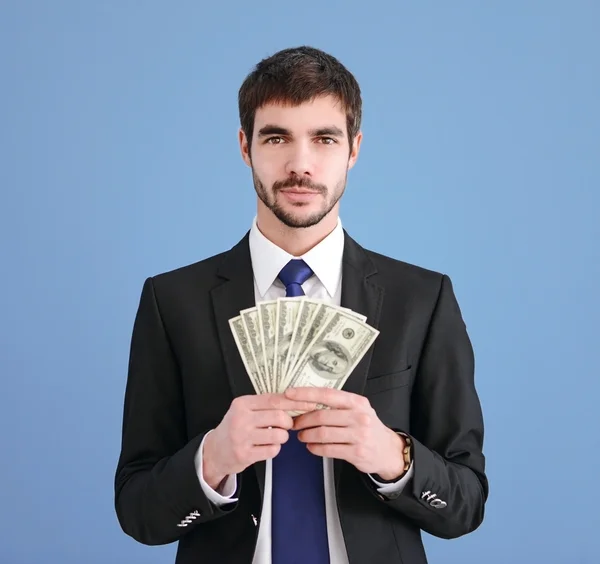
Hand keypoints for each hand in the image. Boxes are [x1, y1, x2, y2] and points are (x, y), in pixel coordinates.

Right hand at [202, 394, 316, 489]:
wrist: (215, 450)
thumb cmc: (235, 427)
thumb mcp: (245, 410)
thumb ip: (266, 405)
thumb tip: (296, 401)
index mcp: (243, 404)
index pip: (275, 400)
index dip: (295, 402)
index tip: (309, 404)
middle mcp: (241, 419)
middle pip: (279, 417)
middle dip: (289, 422)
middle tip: (286, 425)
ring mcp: (242, 438)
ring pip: (279, 435)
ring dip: (282, 437)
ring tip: (274, 436)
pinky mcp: (245, 454)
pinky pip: (273, 450)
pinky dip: (274, 449)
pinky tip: (266, 446)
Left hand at [286, 387, 405, 479]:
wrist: (388, 450)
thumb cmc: (367, 427)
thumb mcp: (358, 410)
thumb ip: (336, 405)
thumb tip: (306, 402)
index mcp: (356, 402)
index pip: (327, 394)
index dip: (305, 394)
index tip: (289, 394)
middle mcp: (359, 416)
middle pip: (322, 416)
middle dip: (303, 420)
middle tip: (294, 424)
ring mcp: (359, 435)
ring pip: (323, 434)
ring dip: (307, 435)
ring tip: (302, 436)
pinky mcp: (357, 452)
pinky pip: (329, 449)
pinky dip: (315, 448)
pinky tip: (311, 447)